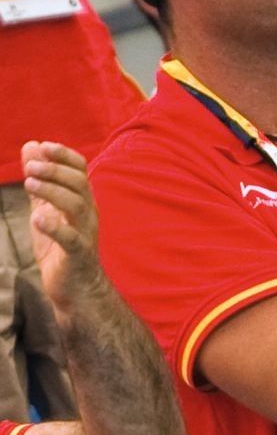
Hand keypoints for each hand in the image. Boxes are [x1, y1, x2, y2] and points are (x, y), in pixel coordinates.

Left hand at [21, 142, 108, 314]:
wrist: (75, 288)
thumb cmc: (60, 248)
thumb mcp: (44, 208)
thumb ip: (39, 180)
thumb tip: (31, 146)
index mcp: (81, 201)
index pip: (80, 170)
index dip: (64, 156)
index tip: (42, 147)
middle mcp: (87, 214)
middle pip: (80, 184)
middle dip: (55, 171)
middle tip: (31, 167)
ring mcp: (85, 234)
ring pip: (78, 206)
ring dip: (54, 192)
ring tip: (30, 183)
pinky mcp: (78, 255)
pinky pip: (72, 239)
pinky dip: (55, 227)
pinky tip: (38, 219)